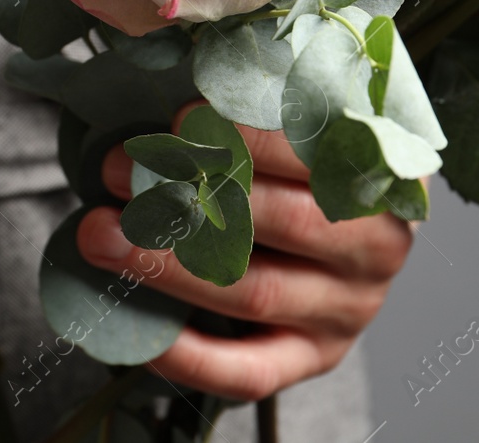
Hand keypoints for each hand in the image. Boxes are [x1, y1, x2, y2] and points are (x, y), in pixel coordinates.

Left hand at [76, 104, 412, 400]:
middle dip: (190, 195)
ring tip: (101, 235)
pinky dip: (190, 355)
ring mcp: (346, 313)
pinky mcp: (313, 359)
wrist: (353, 245)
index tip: (174, 121)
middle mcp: (373, 249)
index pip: (314, 156)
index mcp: (377, 176)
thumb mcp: (308, 132)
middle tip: (116, 172)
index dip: (242, 139)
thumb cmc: (309, 170)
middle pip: (280, 223)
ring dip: (168, 264)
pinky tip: (140, 333)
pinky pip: (248, 370)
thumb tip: (179, 108)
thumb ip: (263, 115)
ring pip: (253, 292)